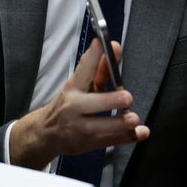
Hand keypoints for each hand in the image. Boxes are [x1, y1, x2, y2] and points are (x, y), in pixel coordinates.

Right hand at [10, 39, 150, 168]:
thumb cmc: (68, 104)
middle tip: (127, 97)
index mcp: (73, 88)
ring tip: (133, 118)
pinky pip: (110, 141)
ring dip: (119, 124)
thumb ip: (99, 68)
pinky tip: (140, 132)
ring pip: (100, 127)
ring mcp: (80, 127)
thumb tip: (115, 47)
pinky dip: (127, 138)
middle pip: (91, 104)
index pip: (83, 70)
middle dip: (109, 101)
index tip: (102, 44)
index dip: (93, 57)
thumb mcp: (80, 85)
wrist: (46, 134)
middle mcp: (74, 107)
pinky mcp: (89, 143)